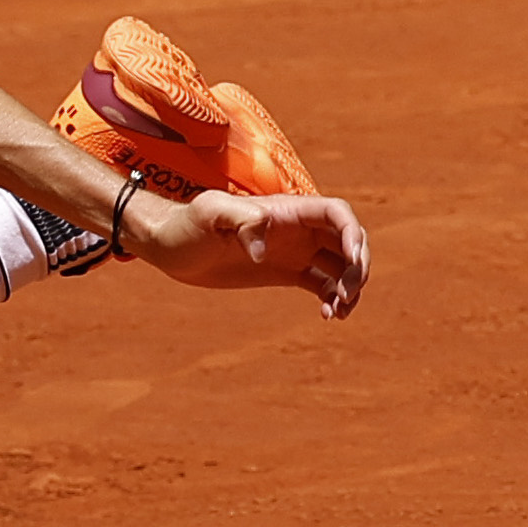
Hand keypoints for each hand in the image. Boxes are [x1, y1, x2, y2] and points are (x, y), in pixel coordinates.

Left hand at [125, 187, 370, 320]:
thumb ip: (240, 220)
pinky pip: (322, 283)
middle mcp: (298, 229)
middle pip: (348, 240)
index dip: (352, 233)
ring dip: (350, 286)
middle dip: (358, 265)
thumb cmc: (187, 225)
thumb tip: (264, 251)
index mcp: (287, 211)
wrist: (169, 246)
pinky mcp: (286, 273)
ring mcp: (295, 251)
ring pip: (340, 265)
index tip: (350, 258)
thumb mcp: (209, 215)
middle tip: (346, 293)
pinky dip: (333, 298)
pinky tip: (328, 316)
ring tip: (339, 309)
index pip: (337, 214)